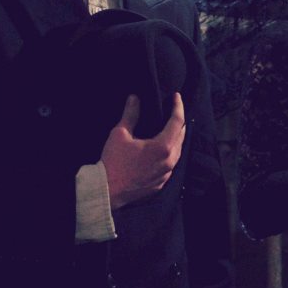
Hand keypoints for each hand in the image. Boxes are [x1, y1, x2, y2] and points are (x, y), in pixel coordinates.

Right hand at [102, 93, 184, 208]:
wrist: (107, 190)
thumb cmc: (113, 161)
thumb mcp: (120, 134)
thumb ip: (131, 115)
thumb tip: (134, 98)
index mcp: (163, 147)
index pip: (177, 122)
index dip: (178, 107)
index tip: (176, 97)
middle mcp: (169, 161)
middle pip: (180, 137)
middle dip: (178, 122)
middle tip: (173, 110)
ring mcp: (166, 174)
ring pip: (177, 152)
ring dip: (174, 138)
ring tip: (169, 128)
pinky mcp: (160, 183)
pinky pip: (170, 165)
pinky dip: (168, 154)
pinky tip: (160, 150)